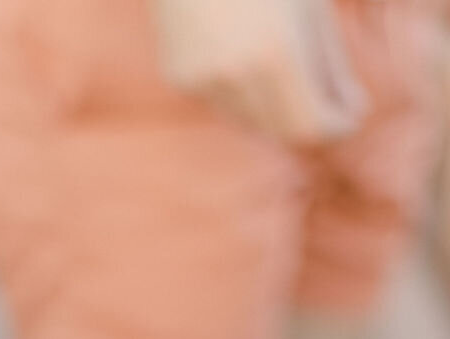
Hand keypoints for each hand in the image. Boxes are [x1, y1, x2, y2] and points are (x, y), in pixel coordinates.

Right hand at [154, 0, 367, 142]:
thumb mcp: (311, 4)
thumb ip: (329, 62)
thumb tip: (346, 108)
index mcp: (276, 53)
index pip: (311, 127)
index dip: (336, 125)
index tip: (351, 114)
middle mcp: (236, 76)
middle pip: (282, 131)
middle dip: (308, 118)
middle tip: (329, 96)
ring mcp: (203, 80)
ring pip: (252, 120)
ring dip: (275, 105)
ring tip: (284, 59)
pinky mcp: (182, 77)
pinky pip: (224, 102)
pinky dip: (244, 89)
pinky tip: (244, 47)